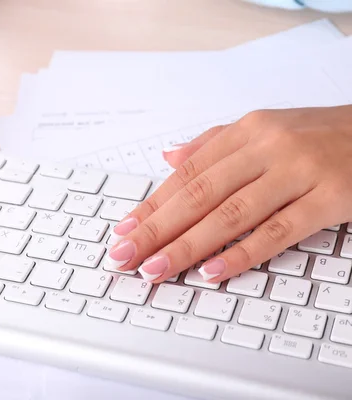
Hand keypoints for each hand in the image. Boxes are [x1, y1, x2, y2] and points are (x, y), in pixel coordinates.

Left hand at [105, 106, 351, 282]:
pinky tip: (212, 271)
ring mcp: (297, 173)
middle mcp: (266, 148)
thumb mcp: (265, 128)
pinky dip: (242, 253)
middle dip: (156, 229)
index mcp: (246, 132)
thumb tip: (169, 158)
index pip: (186, 175)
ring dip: (187, 246)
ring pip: (230, 215)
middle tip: (124, 256)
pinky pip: (277, 232)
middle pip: (199, 195)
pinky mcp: (328, 199)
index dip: (151, 205)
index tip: (123, 231)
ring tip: (155, 268)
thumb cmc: (320, 135)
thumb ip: (215, 144)